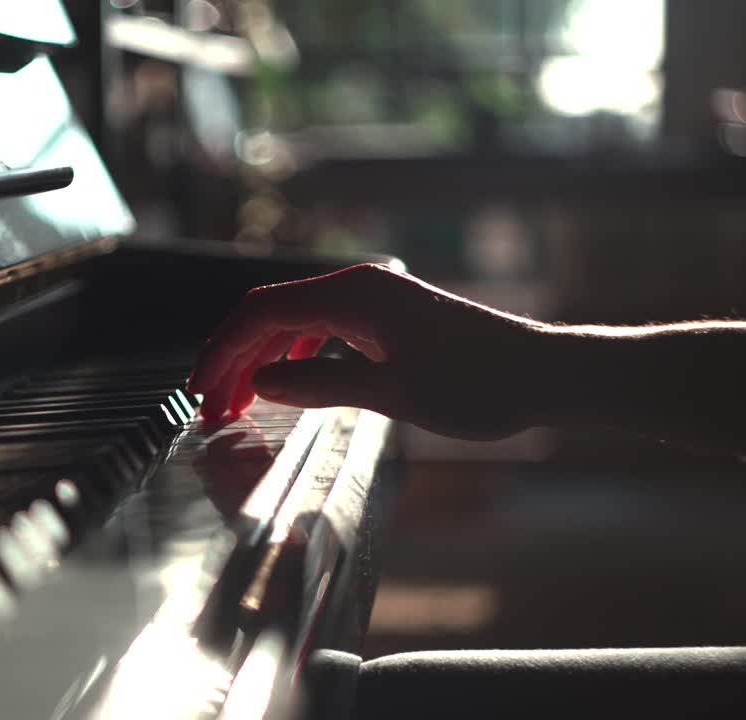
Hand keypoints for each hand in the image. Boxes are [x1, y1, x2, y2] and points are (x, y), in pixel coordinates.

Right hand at [187, 263, 543, 440]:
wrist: (544, 374)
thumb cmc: (479, 384)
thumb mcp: (393, 394)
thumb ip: (321, 384)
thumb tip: (262, 383)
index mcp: (354, 295)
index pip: (262, 313)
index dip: (223, 352)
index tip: (200, 391)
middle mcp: (359, 287)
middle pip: (271, 314)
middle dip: (234, 358)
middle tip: (211, 406)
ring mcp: (374, 299)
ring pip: (294, 321)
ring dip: (261, 358)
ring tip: (240, 401)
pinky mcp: (389, 316)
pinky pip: (322, 326)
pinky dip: (294, 353)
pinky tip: (287, 381)